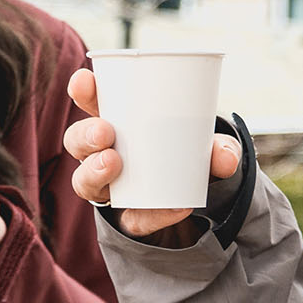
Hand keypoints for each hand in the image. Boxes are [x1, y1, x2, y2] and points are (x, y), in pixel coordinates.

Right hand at [65, 68, 240, 240]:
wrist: (196, 199)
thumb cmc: (189, 154)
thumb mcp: (208, 146)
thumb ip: (220, 148)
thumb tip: (225, 156)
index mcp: (117, 123)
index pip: (91, 103)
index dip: (83, 91)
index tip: (84, 82)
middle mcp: (103, 154)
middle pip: (77, 143)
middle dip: (84, 135)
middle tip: (105, 132)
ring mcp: (111, 188)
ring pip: (85, 183)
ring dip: (93, 172)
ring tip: (113, 163)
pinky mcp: (129, 220)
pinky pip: (133, 220)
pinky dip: (152, 216)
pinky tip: (174, 209)